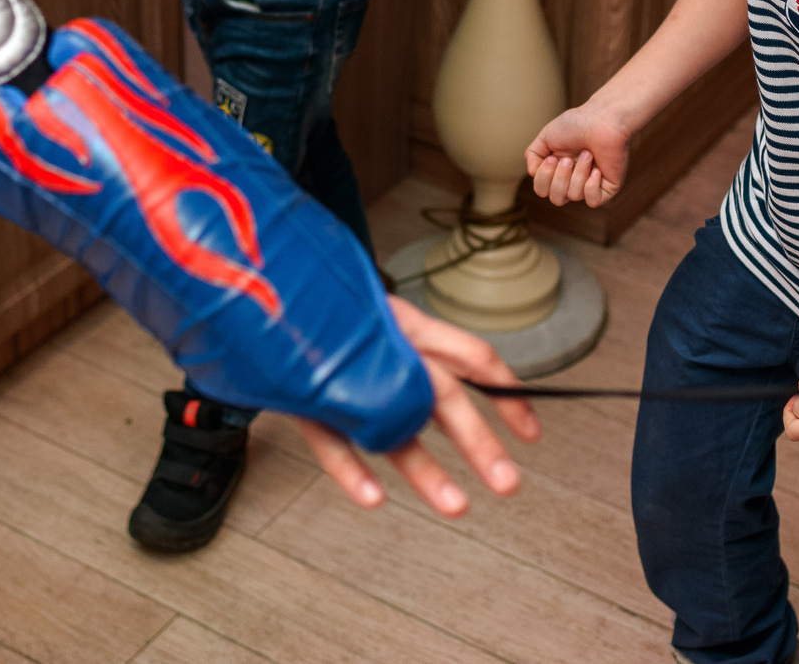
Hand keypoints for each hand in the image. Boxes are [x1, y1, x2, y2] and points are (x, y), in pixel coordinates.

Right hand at [290, 296, 540, 516]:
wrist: (267, 292)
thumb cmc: (332, 314)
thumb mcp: (383, 322)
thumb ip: (424, 354)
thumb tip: (482, 387)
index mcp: (409, 325)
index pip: (472, 355)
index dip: (507, 392)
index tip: (531, 433)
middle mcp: (383, 346)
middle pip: (441, 393)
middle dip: (479, 441)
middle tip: (508, 483)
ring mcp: (345, 373)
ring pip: (391, 423)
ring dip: (426, 470)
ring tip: (455, 505)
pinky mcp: (308, 395)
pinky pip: (331, 437)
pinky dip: (351, 470)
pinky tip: (372, 497)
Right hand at [525, 99, 633, 207]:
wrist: (603, 119)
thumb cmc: (577, 124)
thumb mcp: (545, 137)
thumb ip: (533, 155)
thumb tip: (532, 173)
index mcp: (558, 170)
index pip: (542, 190)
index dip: (543, 178)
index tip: (552, 158)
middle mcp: (573, 180)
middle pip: (556, 199)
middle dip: (559, 178)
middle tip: (568, 159)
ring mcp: (591, 185)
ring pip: (574, 196)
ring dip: (578, 173)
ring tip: (587, 154)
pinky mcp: (608, 188)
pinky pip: (593, 201)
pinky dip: (591, 185)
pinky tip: (597, 169)